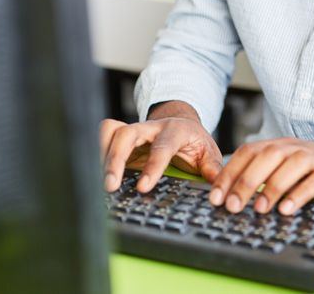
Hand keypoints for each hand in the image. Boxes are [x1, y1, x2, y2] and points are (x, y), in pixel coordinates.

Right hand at [98, 102, 222, 193]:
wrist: (182, 124)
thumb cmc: (194, 142)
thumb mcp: (208, 153)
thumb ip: (212, 169)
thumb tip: (217, 189)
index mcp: (175, 130)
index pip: (162, 147)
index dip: (152, 166)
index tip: (143, 187)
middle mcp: (151, 127)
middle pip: (127, 134)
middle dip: (116, 159)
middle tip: (110, 186)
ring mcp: (134, 131)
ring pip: (111, 132)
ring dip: (102, 156)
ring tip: (99, 183)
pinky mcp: (121, 137)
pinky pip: (104, 136)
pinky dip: (96, 152)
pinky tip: (95, 174)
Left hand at [209, 138, 313, 215]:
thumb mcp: (286, 171)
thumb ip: (263, 176)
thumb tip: (229, 197)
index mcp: (279, 146)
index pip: (247, 153)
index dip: (229, 173)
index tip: (215, 197)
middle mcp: (294, 148)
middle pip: (265, 158)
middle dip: (245, 182)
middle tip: (232, 206)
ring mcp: (313, 158)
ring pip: (288, 167)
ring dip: (271, 188)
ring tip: (259, 209)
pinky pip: (312, 181)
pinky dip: (298, 195)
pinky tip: (286, 210)